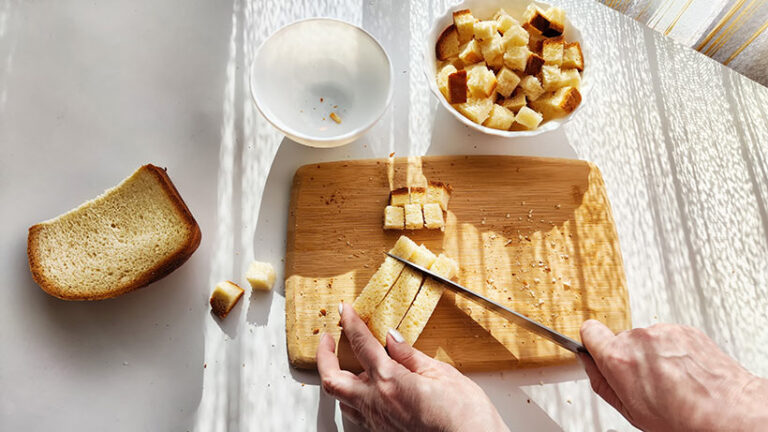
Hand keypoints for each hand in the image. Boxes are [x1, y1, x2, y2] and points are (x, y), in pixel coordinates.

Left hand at [317, 303, 508, 431]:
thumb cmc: (464, 415)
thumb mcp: (440, 372)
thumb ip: (410, 355)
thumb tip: (393, 339)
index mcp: (390, 382)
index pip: (361, 344)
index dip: (350, 323)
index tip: (345, 311)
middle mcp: (377, 403)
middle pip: (332, 378)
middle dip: (324, 356)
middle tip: (327, 339)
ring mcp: (378, 421)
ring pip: (341, 399)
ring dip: (338, 379)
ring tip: (346, 363)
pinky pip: (357, 414)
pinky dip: (353, 398)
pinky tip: (365, 390)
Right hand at [580, 320, 767, 431]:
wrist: (726, 412)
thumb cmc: (682, 419)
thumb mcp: (629, 410)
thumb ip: (601, 382)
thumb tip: (590, 366)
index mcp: (617, 358)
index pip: (589, 331)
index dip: (592, 342)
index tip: (596, 349)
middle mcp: (638, 339)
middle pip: (621, 339)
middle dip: (629, 356)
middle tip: (645, 381)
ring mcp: (663, 332)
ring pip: (646, 338)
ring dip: (653, 354)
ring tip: (670, 380)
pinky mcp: (684, 329)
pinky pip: (669, 337)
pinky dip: (674, 351)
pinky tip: (683, 372)